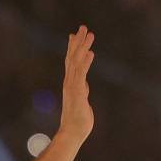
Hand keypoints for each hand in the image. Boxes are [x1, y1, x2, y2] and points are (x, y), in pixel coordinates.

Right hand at [59, 24, 94, 142]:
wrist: (72, 133)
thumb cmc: (77, 121)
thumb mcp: (82, 101)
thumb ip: (82, 91)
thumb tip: (84, 85)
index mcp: (71, 83)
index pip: (71, 62)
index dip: (73, 47)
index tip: (75, 34)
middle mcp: (70, 82)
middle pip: (73, 57)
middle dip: (78, 42)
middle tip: (83, 27)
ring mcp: (72, 86)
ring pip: (77, 62)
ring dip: (83, 47)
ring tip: (89, 34)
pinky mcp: (77, 92)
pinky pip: (81, 74)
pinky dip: (85, 62)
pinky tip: (90, 53)